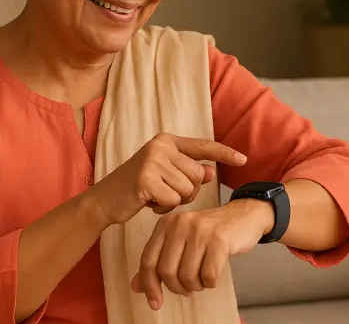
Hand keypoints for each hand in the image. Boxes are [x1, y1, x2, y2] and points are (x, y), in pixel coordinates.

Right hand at [88, 133, 247, 225]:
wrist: (105, 200)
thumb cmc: (137, 188)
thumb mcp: (165, 176)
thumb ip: (188, 171)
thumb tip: (211, 171)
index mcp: (166, 140)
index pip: (203, 145)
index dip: (224, 153)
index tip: (243, 159)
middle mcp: (160, 146)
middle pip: (198, 175)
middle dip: (187, 191)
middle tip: (164, 192)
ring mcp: (152, 161)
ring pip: (188, 189)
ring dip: (174, 200)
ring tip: (154, 196)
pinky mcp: (146, 179)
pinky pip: (174, 200)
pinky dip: (164, 208)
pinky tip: (148, 202)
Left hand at [130, 198, 274, 309]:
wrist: (243, 216)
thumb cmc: (209, 233)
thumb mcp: (180, 242)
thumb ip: (158, 262)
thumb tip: (136, 287)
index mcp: (166, 224)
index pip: (148, 260)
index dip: (149, 286)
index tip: (155, 302)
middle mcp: (179, 224)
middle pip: (166, 271)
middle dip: (177, 287)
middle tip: (188, 288)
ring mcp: (199, 230)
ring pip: (187, 276)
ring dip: (195, 286)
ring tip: (202, 279)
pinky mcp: (218, 240)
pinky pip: (208, 276)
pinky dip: (210, 283)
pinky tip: (213, 275)